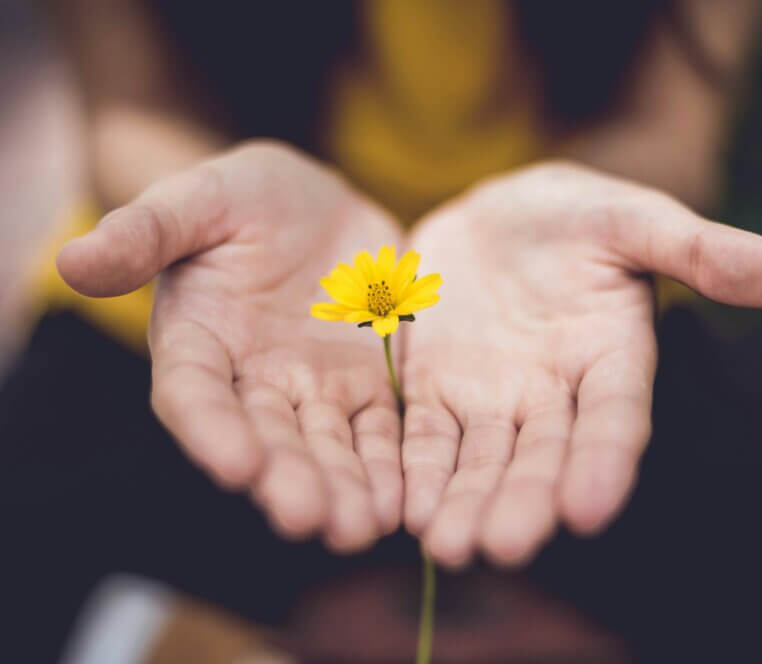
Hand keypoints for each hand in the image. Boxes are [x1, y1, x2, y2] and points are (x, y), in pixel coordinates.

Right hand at [58, 142, 403, 551]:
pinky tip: (403, 502)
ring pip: (327, 446)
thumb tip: (72, 260)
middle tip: (309, 519)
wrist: (316, 205)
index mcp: (199, 341)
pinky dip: (390, 466)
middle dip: (287, 479)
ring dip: (343, 488)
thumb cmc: (244, 198)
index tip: (236, 465)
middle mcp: (253, 380)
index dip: (211, 430)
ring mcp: (313, 388)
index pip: (195, 394)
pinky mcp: (367, 385)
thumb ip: (146, 231)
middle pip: (267, 438)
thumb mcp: (198, 199)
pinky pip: (380, 431)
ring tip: (360, 527)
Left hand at [401, 162, 761, 566]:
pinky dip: (417, 471)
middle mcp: (553, 394)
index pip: (615, 418)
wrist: (496, 217)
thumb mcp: (632, 219)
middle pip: (541, 456)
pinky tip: (405, 509)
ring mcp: (492, 398)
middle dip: (524, 501)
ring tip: (448, 546)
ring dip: (465, 503)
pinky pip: (425, 436)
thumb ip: (698, 249)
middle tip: (503, 547)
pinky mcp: (436, 390)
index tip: (589, 509)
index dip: (605, 461)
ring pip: (481, 460)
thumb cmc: (574, 216)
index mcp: (611, 358)